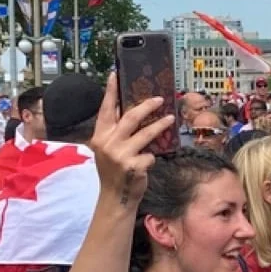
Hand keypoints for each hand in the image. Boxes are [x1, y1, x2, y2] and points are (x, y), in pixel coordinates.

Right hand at [90, 73, 174, 205]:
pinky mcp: (133, 166)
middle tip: (160, 99)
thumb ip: (116, 132)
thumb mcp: (108, 149)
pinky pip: (150, 154)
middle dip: (147, 106)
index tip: (115, 74)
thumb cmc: (114, 171)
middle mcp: (108, 143)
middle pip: (130, 117)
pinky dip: (152, 156)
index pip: (106, 109)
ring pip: (145, 133)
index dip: (110, 91)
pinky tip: (149, 160)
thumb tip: (134, 111)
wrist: (115, 197)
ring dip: (160, 125)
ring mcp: (120, 155)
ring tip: (170, 119)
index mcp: (99, 136)